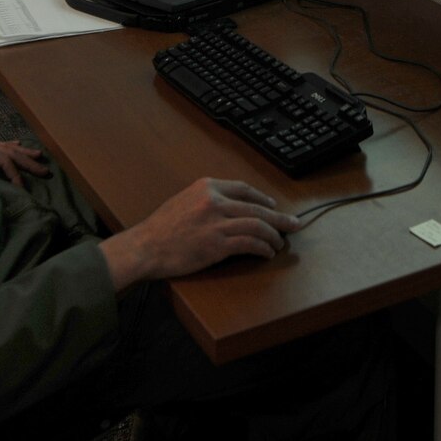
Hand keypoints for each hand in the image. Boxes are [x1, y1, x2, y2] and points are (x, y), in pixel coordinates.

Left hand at [0, 133, 49, 187]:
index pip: (3, 160)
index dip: (15, 174)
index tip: (23, 190)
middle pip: (9, 152)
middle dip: (28, 162)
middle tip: (46, 171)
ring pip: (5, 147)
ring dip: (22, 153)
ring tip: (39, 156)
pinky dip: (10, 147)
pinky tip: (17, 143)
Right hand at [99, 178, 300, 290]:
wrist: (146, 247)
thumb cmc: (161, 228)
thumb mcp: (184, 201)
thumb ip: (207, 200)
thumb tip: (231, 209)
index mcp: (206, 186)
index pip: (244, 189)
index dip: (262, 198)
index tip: (272, 205)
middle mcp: (214, 200)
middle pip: (256, 208)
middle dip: (278, 217)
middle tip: (294, 224)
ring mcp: (216, 222)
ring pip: (257, 225)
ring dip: (273, 235)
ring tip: (280, 243)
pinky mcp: (217, 243)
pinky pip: (249, 243)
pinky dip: (262, 248)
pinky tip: (267, 253)